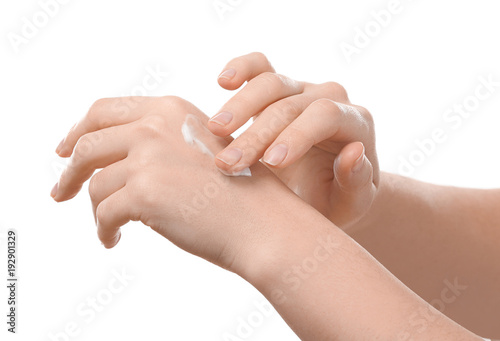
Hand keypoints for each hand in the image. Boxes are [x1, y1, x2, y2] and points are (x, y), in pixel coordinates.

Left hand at [51, 96, 296, 274]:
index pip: (104, 110)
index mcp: (169, 109)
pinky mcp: (144, 192)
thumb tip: (111, 163)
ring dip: (95, 209)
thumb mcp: (200, 149)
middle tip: (60, 192)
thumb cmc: (239, 194)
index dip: (78, 130)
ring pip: (95, 184)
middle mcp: (154, 125)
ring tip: (107, 227)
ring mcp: (148, 157)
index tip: (65, 150)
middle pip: (87, 143)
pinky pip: (104, 213)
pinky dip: (103, 230)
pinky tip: (112, 240)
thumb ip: (160, 144)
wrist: (265, 223)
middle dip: (70, 170)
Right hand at [208, 52, 378, 228]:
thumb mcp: (353, 202)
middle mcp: (329, 99)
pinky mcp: (277, 89)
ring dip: (239, 106)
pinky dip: (241, 68)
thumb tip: (353, 151)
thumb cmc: (337, 199)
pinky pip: (259, 67)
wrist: (323, 191)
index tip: (271, 163)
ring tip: (215, 130)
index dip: (297, 135)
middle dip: (257, 133)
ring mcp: (301, 90)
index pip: (325, 116)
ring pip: (270, 82)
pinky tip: (223, 81)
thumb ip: (356, 181)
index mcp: (355, 123)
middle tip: (227, 163)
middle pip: (291, 103)